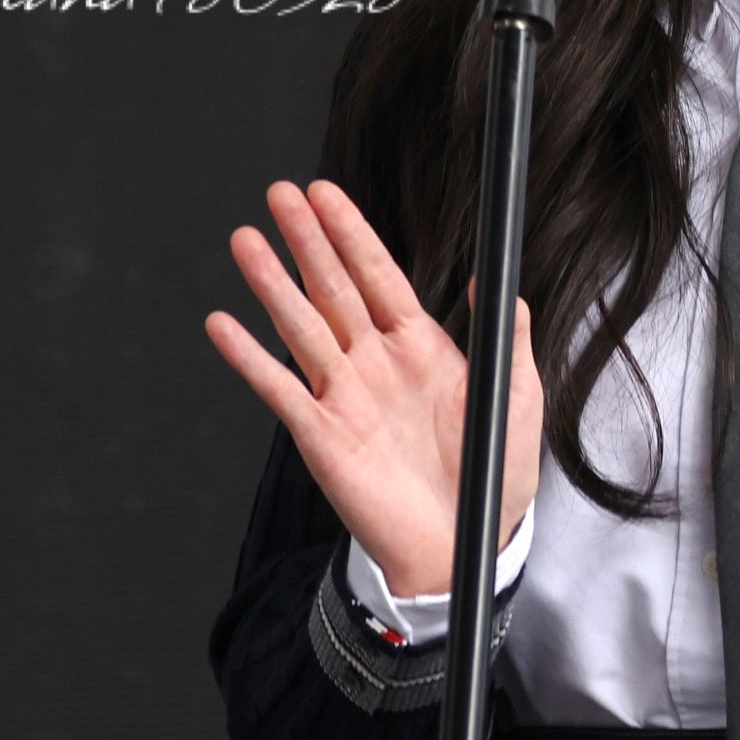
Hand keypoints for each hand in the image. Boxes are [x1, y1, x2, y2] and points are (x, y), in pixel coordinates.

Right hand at [204, 178, 542, 596]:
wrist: (462, 545)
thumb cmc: (492, 474)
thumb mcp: (517, 396)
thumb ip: (509, 338)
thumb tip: (503, 284)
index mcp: (420, 347)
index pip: (378, 275)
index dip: (352, 233)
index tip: (326, 193)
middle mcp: (375, 362)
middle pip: (333, 288)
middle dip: (307, 240)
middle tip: (280, 194)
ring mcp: (344, 396)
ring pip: (301, 327)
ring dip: (271, 284)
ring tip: (246, 240)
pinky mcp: (320, 435)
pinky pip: (279, 389)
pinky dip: (249, 357)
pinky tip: (223, 325)